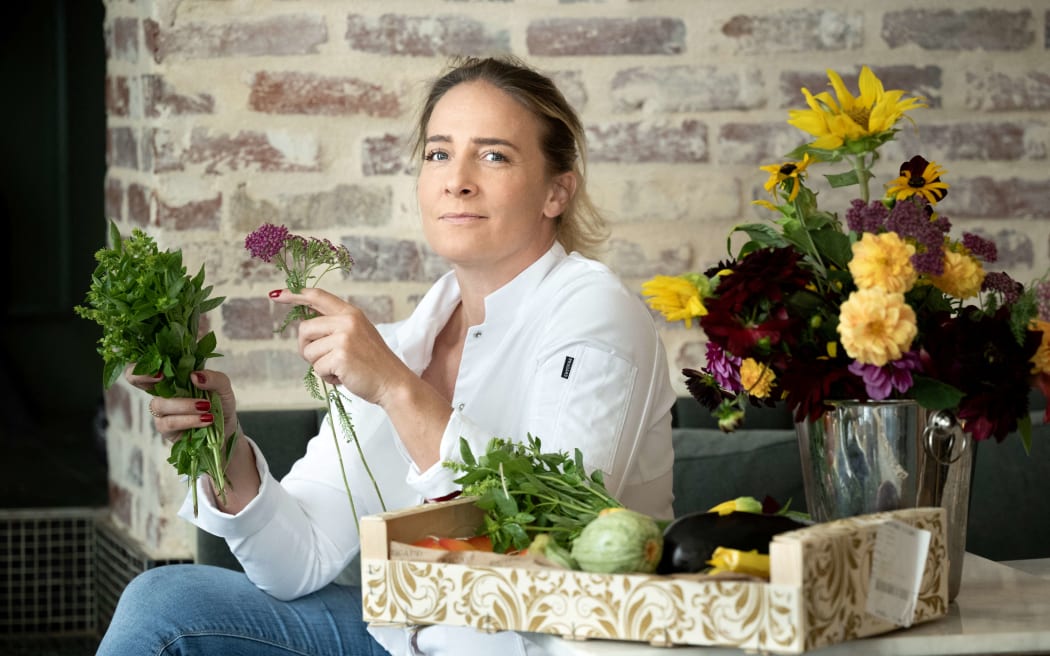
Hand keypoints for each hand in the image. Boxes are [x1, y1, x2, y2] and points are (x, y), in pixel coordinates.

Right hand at [126, 366, 238, 443]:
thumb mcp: (223, 386)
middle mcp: (162, 389)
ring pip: (159, 404)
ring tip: (206, 406)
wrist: (226, 428)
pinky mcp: (165, 427)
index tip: (160, 368)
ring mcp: (161, 409)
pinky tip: (205, 419)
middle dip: (141, 376)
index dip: (144, 362)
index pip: (148, 362)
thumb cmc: (219, 402)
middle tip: (161, 376)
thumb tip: (194, 375)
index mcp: (173, 374)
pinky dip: (189, 420)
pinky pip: (169, 422)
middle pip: (134, 378)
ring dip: (184, 404)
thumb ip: (213, 378)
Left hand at [270, 287, 409, 405]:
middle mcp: (347, 321)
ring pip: (308, 351)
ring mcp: (344, 338)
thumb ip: (335, 326)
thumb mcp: (357, 334)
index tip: (277, 294)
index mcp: (351, 313)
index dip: (295, 294)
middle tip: (325, 360)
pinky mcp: (341, 356)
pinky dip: (327, 377)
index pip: (318, 297)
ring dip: (319, 365)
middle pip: (304, 329)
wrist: (393, 383)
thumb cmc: (373, 363)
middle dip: (307, 348)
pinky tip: (344, 377)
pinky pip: (317, 368)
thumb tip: (304, 324)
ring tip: (341, 368)